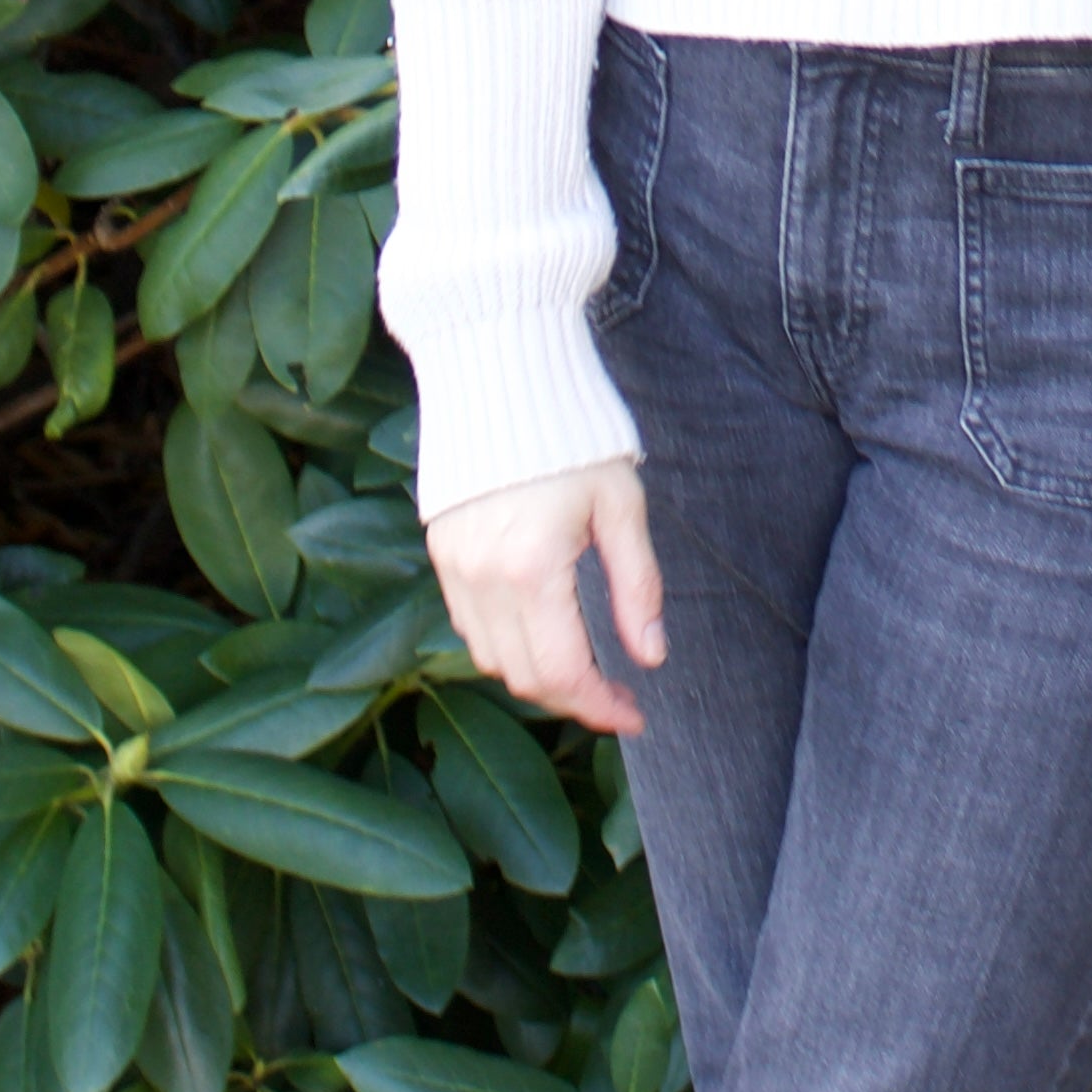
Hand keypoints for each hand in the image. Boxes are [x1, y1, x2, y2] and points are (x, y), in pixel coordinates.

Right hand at [426, 454, 663, 735]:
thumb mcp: (622, 506)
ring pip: (491, 660)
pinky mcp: (441, 554)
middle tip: (618, 696)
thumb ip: (637, 586)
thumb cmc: (573, 436)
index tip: (635, 714)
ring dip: (538, 677)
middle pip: (525, 678)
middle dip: (575, 700)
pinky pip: (469, 627)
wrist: (502, 377)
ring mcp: (455, 569)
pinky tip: (542, 633)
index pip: (564, 672)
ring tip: (584, 668)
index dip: (602, 707)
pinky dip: (505, 646)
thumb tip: (650, 654)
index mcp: (532, 570)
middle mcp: (483, 579)